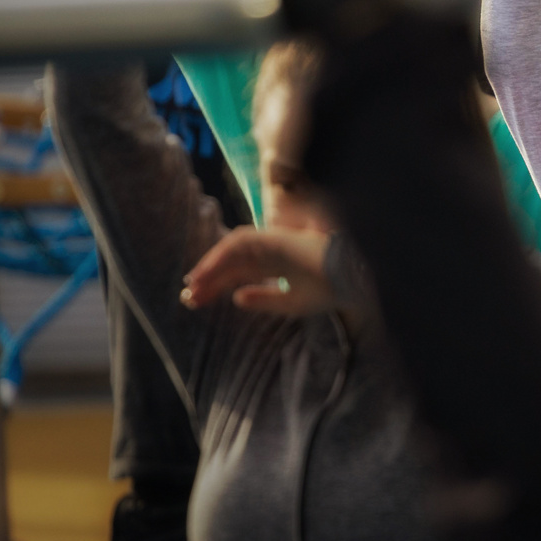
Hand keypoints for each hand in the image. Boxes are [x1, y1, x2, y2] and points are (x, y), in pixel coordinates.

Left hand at [181, 228, 334, 315]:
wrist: (352, 276)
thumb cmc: (330, 290)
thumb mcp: (292, 303)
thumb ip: (263, 299)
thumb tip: (235, 297)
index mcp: (278, 264)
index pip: (240, 272)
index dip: (216, 285)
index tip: (196, 301)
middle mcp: (272, 250)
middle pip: (231, 263)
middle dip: (208, 280)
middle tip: (188, 298)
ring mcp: (272, 242)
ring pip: (231, 251)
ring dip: (209, 267)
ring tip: (192, 286)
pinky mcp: (272, 237)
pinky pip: (238, 243)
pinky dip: (218, 257)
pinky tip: (204, 274)